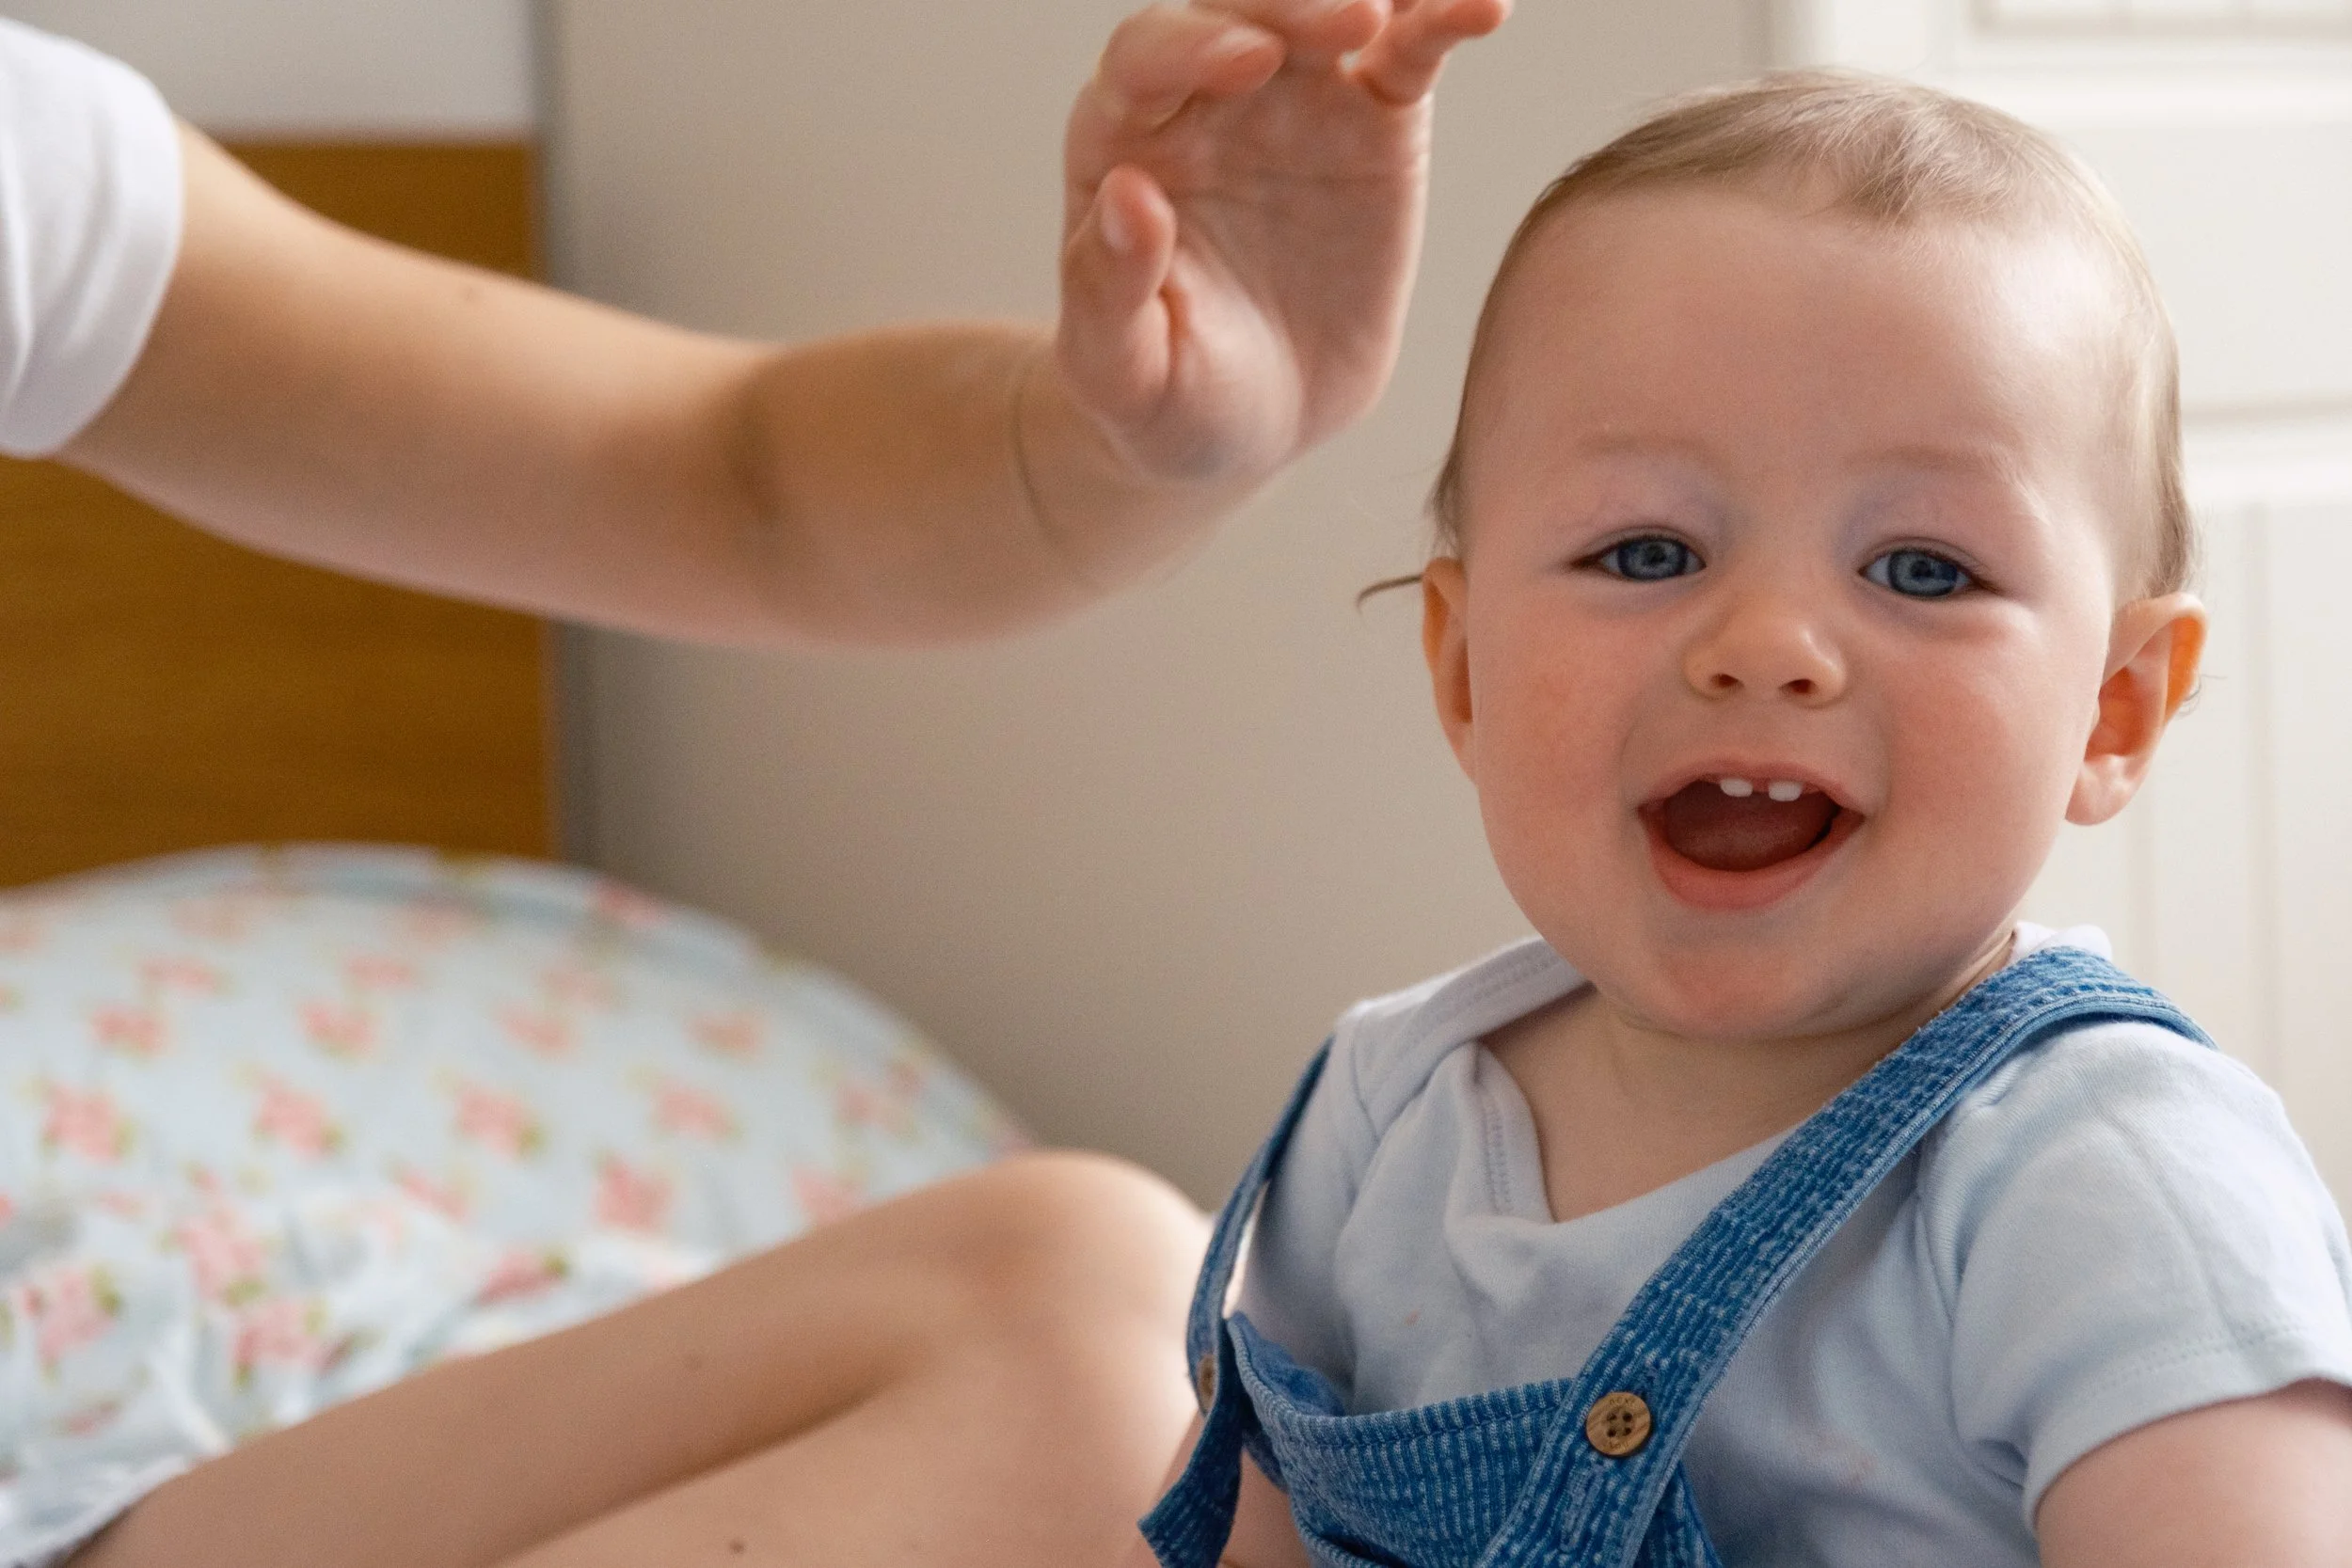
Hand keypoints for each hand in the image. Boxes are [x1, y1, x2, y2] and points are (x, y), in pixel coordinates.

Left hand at [1059, 0, 1507, 488]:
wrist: (1255, 426)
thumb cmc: (1170, 397)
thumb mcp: (1123, 373)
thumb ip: (1107, 290)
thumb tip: (1129, 197)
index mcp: (1123, 141)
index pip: (1147, 60)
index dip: (1193, 47)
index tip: (1250, 61)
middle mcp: (1205, 98)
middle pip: (1239, 10)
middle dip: (1289, 4)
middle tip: (1351, 19)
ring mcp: (1295, 99)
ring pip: (1325, 10)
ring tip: (1408, 9)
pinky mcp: (1374, 121)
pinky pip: (1410, 48)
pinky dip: (1443, 19)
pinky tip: (1482, 9)